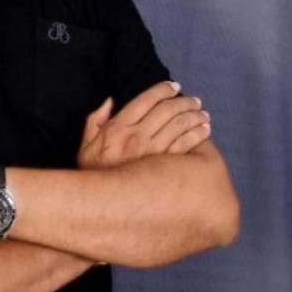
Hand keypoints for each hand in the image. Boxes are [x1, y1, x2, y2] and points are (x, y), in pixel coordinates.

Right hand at [77, 81, 210, 169]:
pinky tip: (205, 130)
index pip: (146, 99)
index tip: (173, 87)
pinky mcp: (166, 169)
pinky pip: (188, 145)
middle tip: (194, 100)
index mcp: (118, 127)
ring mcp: (152, 153)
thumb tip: (110, 100)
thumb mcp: (86, 144)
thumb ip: (95, 120)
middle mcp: (136, 136)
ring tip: (202, 114)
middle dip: (184, 101)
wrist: (101, 204)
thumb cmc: (94, 174)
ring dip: (195, 116)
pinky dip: (199, 134)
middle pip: (167, 109)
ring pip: (181, 125)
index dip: (163, 89)